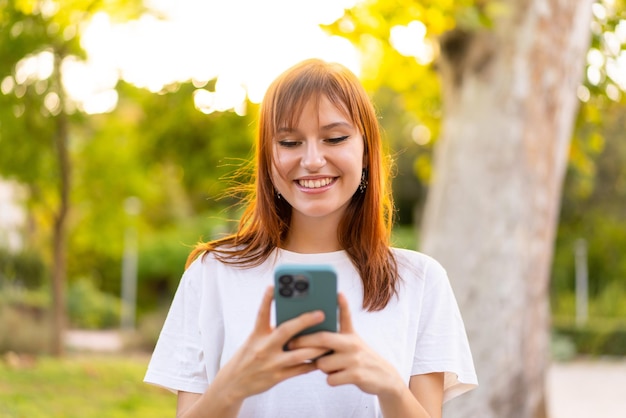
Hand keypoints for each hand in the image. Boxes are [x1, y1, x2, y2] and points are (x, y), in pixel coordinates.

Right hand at [210, 286, 329, 402]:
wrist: (234, 383)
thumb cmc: (248, 356)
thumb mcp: (254, 340)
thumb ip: (270, 331)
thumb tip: (294, 320)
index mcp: (256, 335)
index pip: (262, 314)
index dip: (267, 299)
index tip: (274, 286)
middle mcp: (263, 347)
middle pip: (285, 331)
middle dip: (304, 321)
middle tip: (321, 313)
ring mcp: (271, 363)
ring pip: (299, 354)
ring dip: (316, 347)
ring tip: (329, 339)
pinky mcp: (277, 377)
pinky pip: (300, 370)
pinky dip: (312, 363)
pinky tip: (322, 358)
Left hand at [288, 293, 405, 397]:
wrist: (383, 377)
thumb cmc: (360, 357)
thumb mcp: (353, 341)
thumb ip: (338, 333)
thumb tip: (319, 326)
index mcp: (350, 334)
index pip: (345, 316)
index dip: (342, 304)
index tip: (337, 292)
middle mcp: (353, 344)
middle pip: (323, 339)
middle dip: (304, 341)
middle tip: (291, 344)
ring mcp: (355, 359)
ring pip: (323, 363)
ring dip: (322, 367)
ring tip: (331, 366)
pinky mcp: (357, 375)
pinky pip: (331, 379)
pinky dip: (331, 379)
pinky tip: (338, 377)